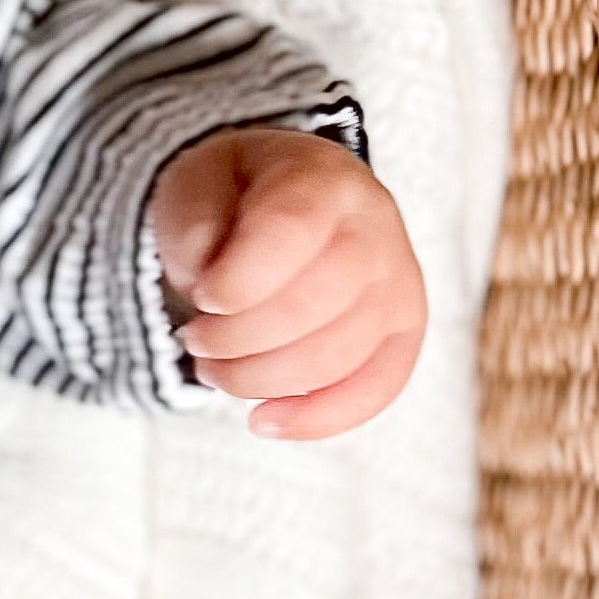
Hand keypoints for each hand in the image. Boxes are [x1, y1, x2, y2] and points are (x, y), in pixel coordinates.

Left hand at [150, 128, 425, 440]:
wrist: (284, 201)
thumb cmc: (235, 197)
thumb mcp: (195, 188)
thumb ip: (194, 227)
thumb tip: (210, 289)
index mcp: (323, 177)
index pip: (290, 232)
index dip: (240, 280)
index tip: (202, 299)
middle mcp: (375, 226)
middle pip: (315, 303)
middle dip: (239, 338)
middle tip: (195, 340)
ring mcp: (399, 281)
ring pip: (339, 353)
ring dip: (261, 379)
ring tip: (214, 370)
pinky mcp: (404, 330)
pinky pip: (377, 388)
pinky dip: (318, 417)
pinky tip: (264, 421)